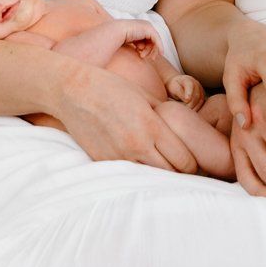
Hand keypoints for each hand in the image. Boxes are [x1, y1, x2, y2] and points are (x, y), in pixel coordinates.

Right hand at [52, 59, 199, 174]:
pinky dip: (137, 172)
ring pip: (150, 178)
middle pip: (171, 174)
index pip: (184, 160)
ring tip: (161, 166)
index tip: (192, 161)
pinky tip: (138, 163)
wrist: (73, 91)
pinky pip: (128, 174)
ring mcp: (118, 156)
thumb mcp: (145, 96)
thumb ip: (166, 115)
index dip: (192, 164)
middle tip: (180, 168)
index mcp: (151, 127)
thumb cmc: (111, 88)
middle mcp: (136, 145)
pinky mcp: (103, 162)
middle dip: (179, 173)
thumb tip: (184, 129)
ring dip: (159, 175)